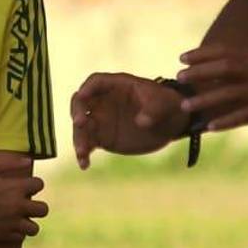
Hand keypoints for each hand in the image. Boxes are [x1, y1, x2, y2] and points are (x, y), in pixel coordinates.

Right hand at [0, 155, 47, 241]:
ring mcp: (11, 223)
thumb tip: (28, 160)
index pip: (39, 185)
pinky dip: (18, 232)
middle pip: (43, 209)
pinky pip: (20, 237)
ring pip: (34, 228)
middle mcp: (17, 206)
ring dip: (29, 222)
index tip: (26, 186)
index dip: (34, 184)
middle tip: (26, 203)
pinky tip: (10, 225)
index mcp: (16, 188)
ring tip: (20, 217)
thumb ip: (10, 162)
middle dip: (37, 205)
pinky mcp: (3, 236)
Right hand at [71, 73, 188, 168]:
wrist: (170, 124)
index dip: (87, 88)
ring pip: (81, 126)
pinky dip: (84, 154)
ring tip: (82, 152)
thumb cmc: (166, 105)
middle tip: (80, 124)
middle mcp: (104, 101)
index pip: (96, 82)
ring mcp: (101, 119)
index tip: (82, 96)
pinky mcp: (102, 138)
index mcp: (117, 85)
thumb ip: (153, 109)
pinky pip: (88, 144)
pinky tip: (85, 165)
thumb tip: (141, 122)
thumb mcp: (163, 103)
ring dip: (78, 137)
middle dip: (77, 111)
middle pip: (81, 102)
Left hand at [178, 43, 247, 132]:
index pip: (224, 51)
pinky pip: (241, 116)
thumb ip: (247, 63)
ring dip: (205, 100)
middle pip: (223, 69)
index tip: (182, 57)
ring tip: (187, 106)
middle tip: (180, 77)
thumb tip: (222, 63)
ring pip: (228, 94)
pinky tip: (210, 126)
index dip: (202, 54)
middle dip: (199, 72)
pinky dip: (224, 121)